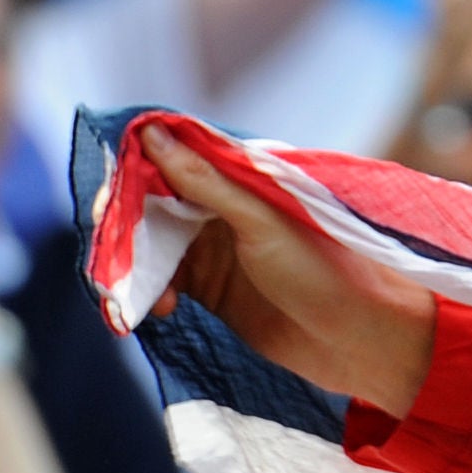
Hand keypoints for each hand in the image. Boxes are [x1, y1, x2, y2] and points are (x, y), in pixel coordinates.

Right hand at [139, 123, 435, 415]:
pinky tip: (162, 311)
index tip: (111, 187)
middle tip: (117, 251)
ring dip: (142, 266)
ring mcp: (222, 253)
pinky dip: (154, 294)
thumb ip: (207, 181)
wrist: (361, 341)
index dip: (143, 171)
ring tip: (144, 292)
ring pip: (158, 247)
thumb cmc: (325, 271)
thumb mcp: (261, 221)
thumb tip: (154, 131)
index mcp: (248, 182)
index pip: (180, 162)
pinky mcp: (216, 293)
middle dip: (134, 226)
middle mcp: (231, 212)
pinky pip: (167, 284)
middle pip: (161, 206)